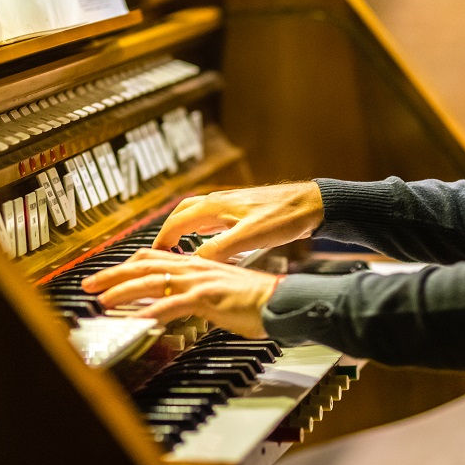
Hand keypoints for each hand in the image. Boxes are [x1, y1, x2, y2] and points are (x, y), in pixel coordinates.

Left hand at [81, 249, 281, 338]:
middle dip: (112, 275)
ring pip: (151, 282)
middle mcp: (193, 267)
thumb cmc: (255, 301)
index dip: (126, 266)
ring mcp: (199, 281)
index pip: (153, 258)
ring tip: (101, 300)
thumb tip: (178, 305)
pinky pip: (172, 305)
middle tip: (88, 285)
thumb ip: (196, 295)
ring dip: (122, 291)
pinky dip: (151, 313)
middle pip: (143, 266)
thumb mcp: (219, 294)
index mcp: (195, 264)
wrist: (281, 301)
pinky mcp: (207, 297)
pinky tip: (136, 322)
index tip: (107, 275)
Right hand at [152, 182, 323, 261]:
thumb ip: (219, 249)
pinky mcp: (241, 211)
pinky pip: (211, 220)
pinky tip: (208, 244)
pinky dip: (201, 232)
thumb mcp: (248, 237)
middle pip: (181, 214)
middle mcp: (217, 202)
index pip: (175, 222)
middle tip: (160, 252)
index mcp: (214, 206)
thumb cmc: (283, 216)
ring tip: (178, 250)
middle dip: (167, 233)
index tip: (153, 256)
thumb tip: (193, 262)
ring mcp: (229, 205)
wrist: (311, 204)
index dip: (161, 240)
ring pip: (196, 216)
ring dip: (183, 231)